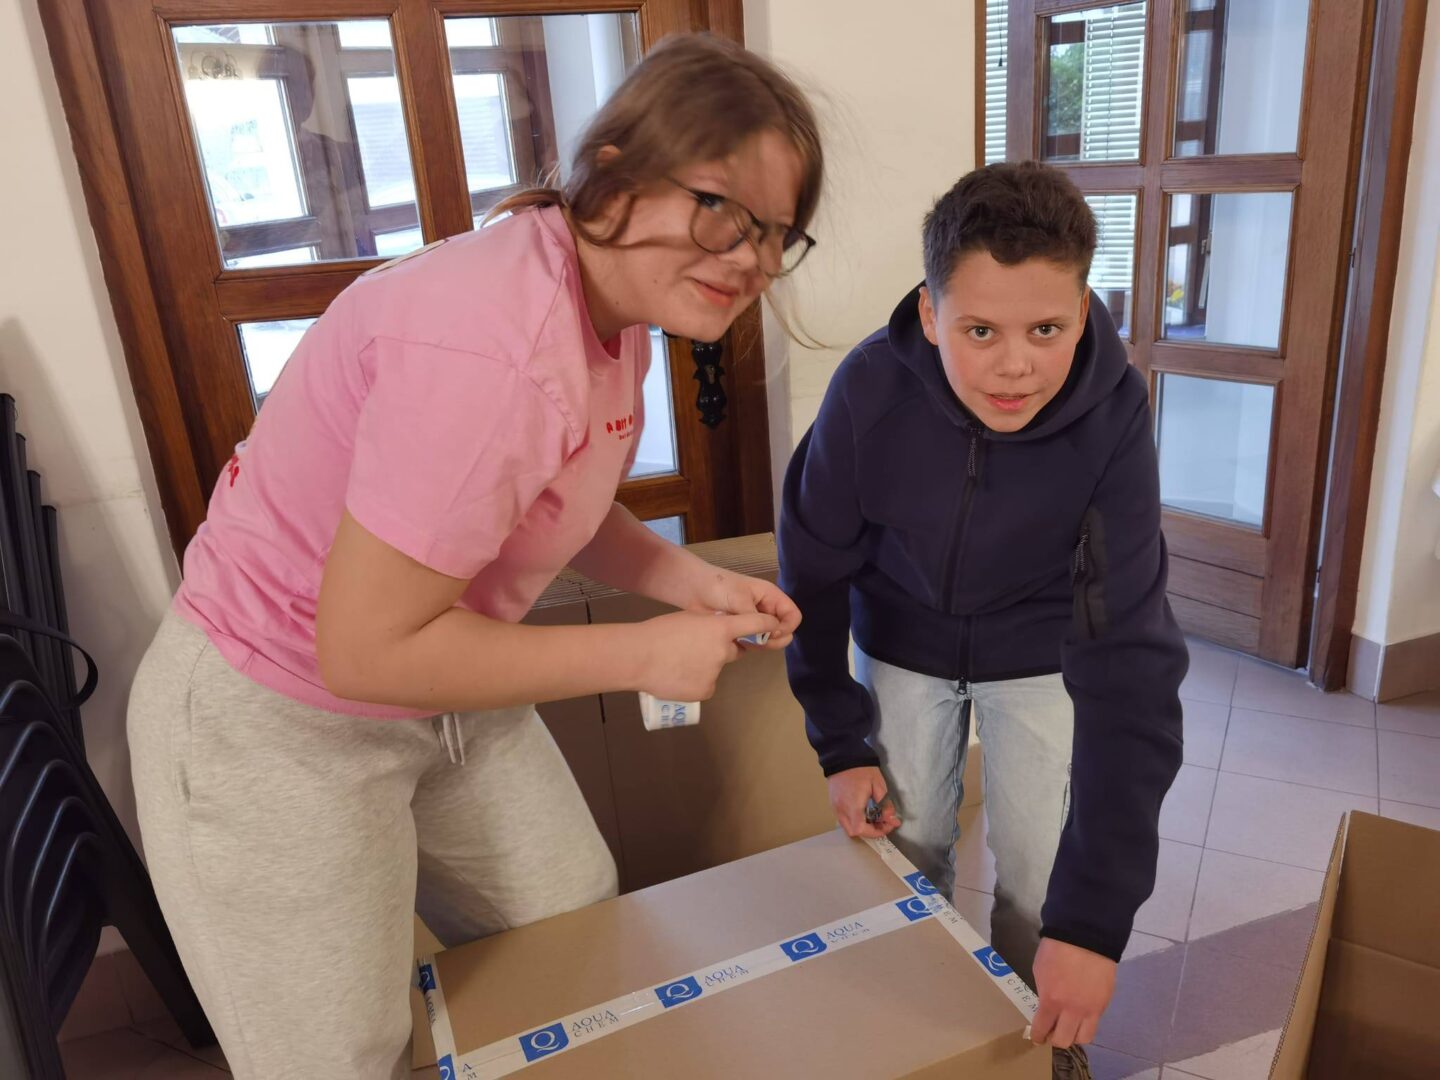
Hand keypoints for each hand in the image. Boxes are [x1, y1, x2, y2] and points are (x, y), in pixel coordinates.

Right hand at [635, 610, 779, 701]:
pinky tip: (678, 678)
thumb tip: (715, 633)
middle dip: (721, 650)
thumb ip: (708, 626)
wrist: (639, 657)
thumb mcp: (688, 620)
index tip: (774, 627)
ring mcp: (715, 673)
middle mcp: (722, 651)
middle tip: (696, 649)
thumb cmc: (659, 633)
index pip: (754, 624)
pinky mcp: (706, 690)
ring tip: (678, 664)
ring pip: (716, 669)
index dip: (767, 626)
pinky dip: (696, 683)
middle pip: (733, 651)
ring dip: (704, 667)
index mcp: (719, 628)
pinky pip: (706, 686)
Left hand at [688, 568, 801, 648]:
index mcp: (770, 597)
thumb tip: (771, 633)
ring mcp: (753, 621)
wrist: (692, 589)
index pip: (793, 616)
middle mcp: (765, 610)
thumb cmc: (718, 587)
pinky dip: (748, 646)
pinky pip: (753, 643)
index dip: (787, 627)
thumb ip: (757, 618)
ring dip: (760, 644)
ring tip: (743, 640)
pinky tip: (736, 643)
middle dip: (774, 639)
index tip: (771, 633)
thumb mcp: (740, 599)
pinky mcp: (741, 631)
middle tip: (757, 641)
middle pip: (783, 631)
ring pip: (768, 639)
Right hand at [827, 766, 901, 838]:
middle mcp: (841, 809)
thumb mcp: (879, 785)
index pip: (861, 829)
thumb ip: (885, 805)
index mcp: (853, 804)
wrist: (843, 756)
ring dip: (862, 828)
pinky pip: (843, 820)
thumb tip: (892, 820)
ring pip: (847, 828)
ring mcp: (835, 807)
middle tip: (882, 823)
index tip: (887, 824)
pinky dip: (855, 822)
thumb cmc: (862, 769)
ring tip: (874, 818)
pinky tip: (864, 813)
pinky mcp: (833, 804)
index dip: (875, 832)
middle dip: (870, 832)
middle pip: (853, 832)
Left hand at [1030, 938, 1116, 1048]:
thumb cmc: (1056, 949)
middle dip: (1055, 1038)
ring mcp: (1091, 1009)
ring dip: (1074, 1035)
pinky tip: (1081, 1015)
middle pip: (1064, 1041)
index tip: (1037, 1038)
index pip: (1042, 1029)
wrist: (1086, 936)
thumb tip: (1047, 1007)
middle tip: (1052, 1031)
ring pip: (1084, 1038)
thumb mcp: (1040, 971)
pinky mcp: (1104, 1003)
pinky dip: (1086, 1023)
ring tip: (1069, 1026)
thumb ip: (1044, 993)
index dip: (1038, 1037)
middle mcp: (1072, 1010)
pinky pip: (1095, 1023)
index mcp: (1051, 1000)